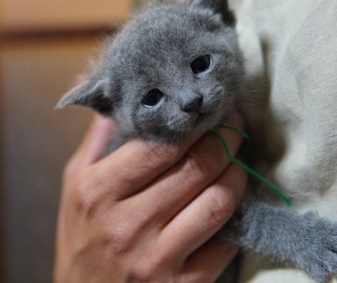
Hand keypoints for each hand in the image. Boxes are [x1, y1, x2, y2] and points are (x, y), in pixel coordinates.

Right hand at [53, 114, 246, 282]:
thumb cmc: (80, 236)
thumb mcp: (74, 183)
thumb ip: (97, 139)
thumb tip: (120, 101)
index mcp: (100, 191)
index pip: (161, 147)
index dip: (196, 125)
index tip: (212, 111)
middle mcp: (128, 224)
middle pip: (196, 168)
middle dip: (226, 140)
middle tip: (235, 126)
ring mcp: (156, 258)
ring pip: (217, 203)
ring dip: (238, 175)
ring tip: (238, 160)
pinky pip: (225, 244)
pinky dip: (236, 217)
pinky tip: (231, 202)